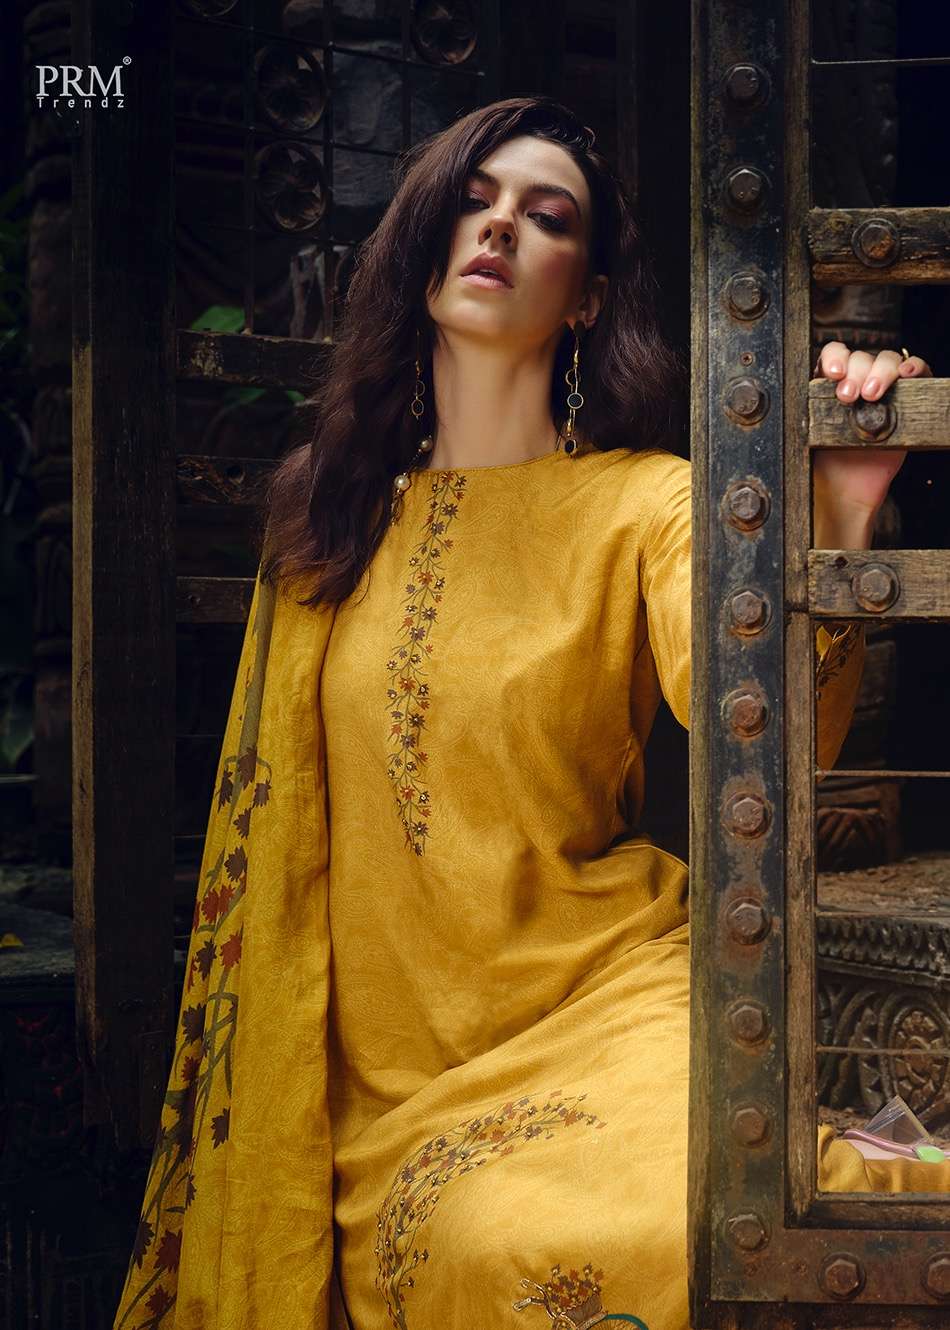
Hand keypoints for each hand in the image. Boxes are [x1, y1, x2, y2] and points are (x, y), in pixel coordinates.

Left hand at [813, 341, 931, 521]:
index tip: (835, 374)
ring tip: (872, 396)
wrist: (847, 489)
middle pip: (862, 357)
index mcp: (830, 382)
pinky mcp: (907, 398)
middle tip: (849, 397)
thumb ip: (802, 410)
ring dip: (881, 372)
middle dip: (856, 372)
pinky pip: (917, 372)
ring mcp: (884, 388)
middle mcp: (857, 380)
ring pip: (887, 360)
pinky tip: (907, 375)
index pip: (834, 354)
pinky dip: (915, 367)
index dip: (836, 357)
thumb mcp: (805, 433)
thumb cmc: (824, 462)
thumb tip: (791, 394)